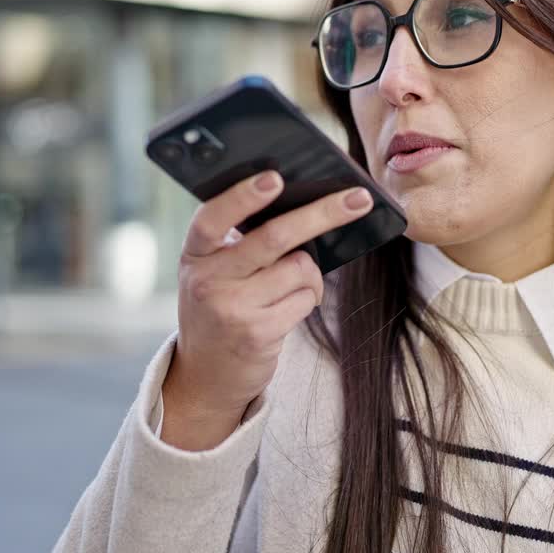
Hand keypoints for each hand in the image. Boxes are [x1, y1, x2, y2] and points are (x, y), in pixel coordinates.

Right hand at [160, 171, 373, 449]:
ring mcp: (231, 308)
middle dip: (323, 213)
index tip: (274, 178)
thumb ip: (240, 243)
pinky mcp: (257, 334)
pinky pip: (305, 299)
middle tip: (358, 199)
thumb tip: (305, 208)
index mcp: (195, 254)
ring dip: (311, 274)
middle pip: (275, 237)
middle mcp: (208, 280)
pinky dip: (308, 298)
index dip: (243, 196)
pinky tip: (287, 308)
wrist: (204, 374)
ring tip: (292, 285)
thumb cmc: (220, 305)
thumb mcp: (213, 271)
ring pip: (300, 268)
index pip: (213, 217)